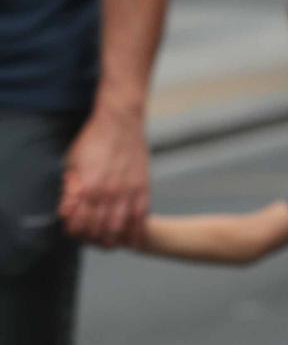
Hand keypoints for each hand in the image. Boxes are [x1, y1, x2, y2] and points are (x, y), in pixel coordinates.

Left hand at [61, 106, 150, 247]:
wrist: (120, 122)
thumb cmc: (93, 141)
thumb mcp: (72, 164)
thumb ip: (70, 190)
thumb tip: (65, 212)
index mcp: (88, 187)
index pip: (80, 223)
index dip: (75, 232)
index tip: (74, 231)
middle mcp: (109, 192)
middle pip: (100, 229)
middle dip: (93, 239)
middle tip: (91, 239)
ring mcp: (128, 190)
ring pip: (121, 226)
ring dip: (114, 239)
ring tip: (109, 243)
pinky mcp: (143, 186)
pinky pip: (142, 216)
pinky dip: (137, 231)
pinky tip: (134, 240)